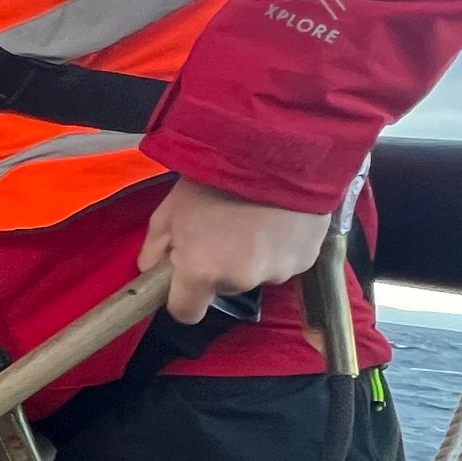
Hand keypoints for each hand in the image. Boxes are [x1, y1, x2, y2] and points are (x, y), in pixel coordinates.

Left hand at [139, 178, 329, 325]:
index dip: (182, 296)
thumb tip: (155, 272)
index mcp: (202, 272)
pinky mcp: (307, 260)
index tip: (184, 277)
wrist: (274, 147)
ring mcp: (278, 272)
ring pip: (256, 275)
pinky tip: (277, 219)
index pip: (186, 313)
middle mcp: (241, 281)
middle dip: (219, 267)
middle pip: (223, 288)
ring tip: (252, 218)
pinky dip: (279, 247)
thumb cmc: (211, 177)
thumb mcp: (166, 211)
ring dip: (251, 256)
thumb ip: (154, 251)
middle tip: (221, 229)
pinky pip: (284, 262)